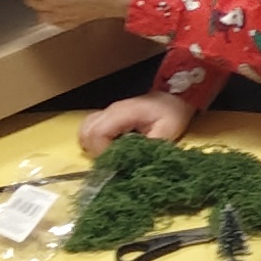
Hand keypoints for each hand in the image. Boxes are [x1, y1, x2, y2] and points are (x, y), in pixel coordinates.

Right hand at [77, 88, 198, 152]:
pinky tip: (109, 148)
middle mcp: (110, 111)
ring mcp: (107, 112)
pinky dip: (93, 141)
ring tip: (110, 155)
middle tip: (112, 161)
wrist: (175, 96)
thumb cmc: (173, 112)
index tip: (115, 163)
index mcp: (122, 113)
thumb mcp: (167, 131)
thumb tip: (134, 164)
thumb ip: (149, 147)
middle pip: (86, 132)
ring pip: (85, 130)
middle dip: (95, 151)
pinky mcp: (108, 116)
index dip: (101, 151)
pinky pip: (90, 128)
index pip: (97, 133)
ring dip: (92, 146)